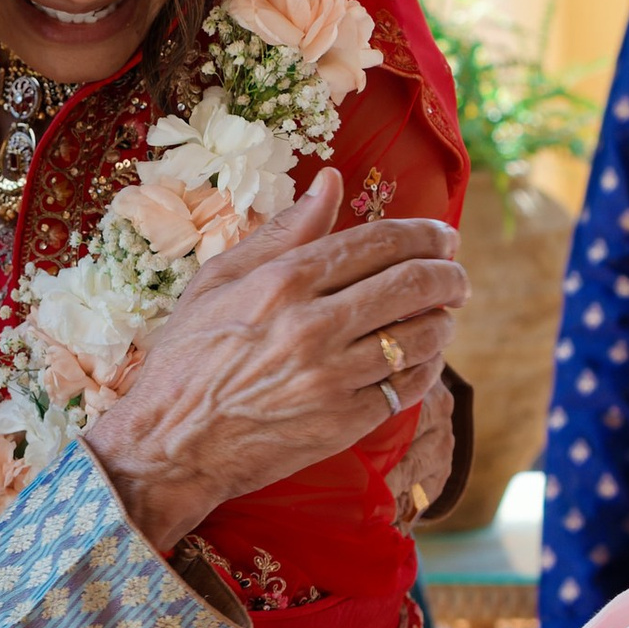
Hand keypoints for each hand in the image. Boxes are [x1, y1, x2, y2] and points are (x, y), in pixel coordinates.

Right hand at [83, 173, 463, 554]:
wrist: (170, 445)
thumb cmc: (188, 358)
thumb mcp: (219, 280)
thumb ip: (283, 232)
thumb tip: (331, 183)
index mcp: (283, 281)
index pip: (379, 243)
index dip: (425, 234)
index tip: (444, 237)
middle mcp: (313, 326)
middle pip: (412, 284)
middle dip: (449, 274)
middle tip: (458, 275)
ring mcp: (331, 377)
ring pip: (420, 336)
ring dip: (444, 321)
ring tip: (442, 315)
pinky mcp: (342, 423)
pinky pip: (408, 387)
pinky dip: (428, 368)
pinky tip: (423, 358)